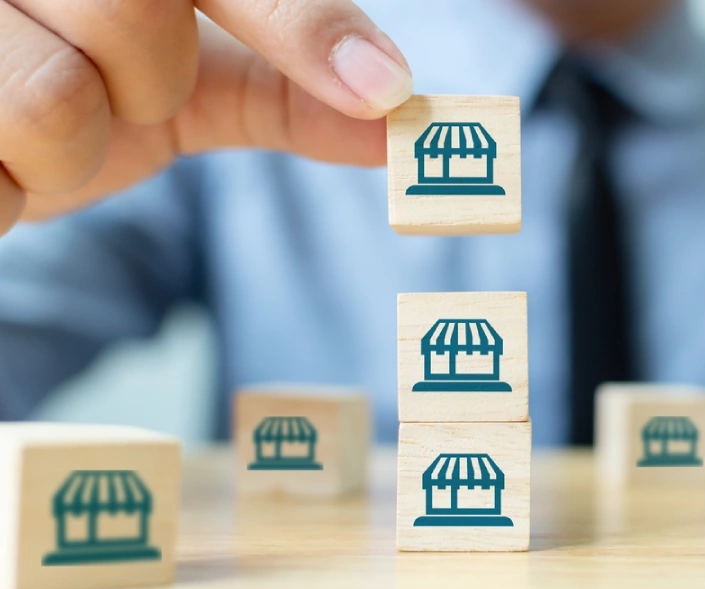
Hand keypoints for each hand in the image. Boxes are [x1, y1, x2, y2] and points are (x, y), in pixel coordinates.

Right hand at [0, 0, 413, 233]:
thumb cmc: (96, 87)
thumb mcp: (199, 81)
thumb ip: (290, 89)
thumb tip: (394, 123)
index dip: (304, 25)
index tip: (383, 91)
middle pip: (134, 19)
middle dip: (146, 86)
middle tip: (111, 88)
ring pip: (55, 102)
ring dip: (70, 147)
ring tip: (42, 123)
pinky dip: (9, 182)